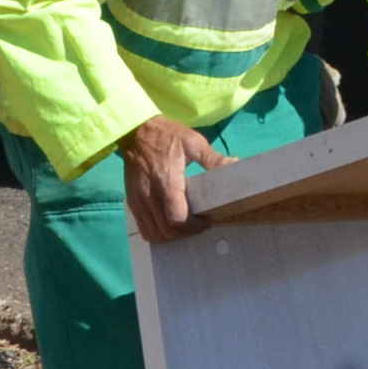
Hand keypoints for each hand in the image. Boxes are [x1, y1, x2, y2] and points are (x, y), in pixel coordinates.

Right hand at [122, 115, 222, 244]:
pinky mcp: (132, 202)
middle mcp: (150, 195)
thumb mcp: (193, 142)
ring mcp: (138, 201)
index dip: (194, 227)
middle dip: (186, 233)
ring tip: (185, 226)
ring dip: (172, 236)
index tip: (206, 221)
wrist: (136, 132)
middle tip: (199, 225)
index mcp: (167, 181)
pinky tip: (168, 226)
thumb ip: (212, 158)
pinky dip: (157, 233)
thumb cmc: (167, 136)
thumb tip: (235, 165)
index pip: (178, 218)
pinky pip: (143, 228)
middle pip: (167, 230)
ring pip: (154, 233)